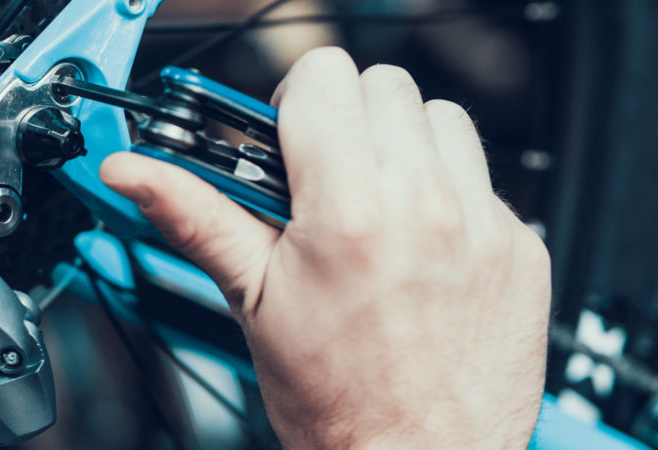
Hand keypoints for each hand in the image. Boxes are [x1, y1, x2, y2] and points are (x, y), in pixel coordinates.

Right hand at [100, 48, 550, 447]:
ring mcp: (484, 225)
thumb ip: (196, 218)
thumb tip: (136, 175)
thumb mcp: (254, 302)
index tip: (287, 142)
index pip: (325, 78)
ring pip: (445, 120)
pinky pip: (485, 181)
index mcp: (348, 211)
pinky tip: (423, 247)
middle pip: (386, 86)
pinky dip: (452, 199)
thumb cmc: (337, 401)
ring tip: (380, 207)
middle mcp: (425, 206)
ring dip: (408, 147)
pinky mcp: (522, 248)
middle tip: (327, 179)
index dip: (296, 104)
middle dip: (349, 122)